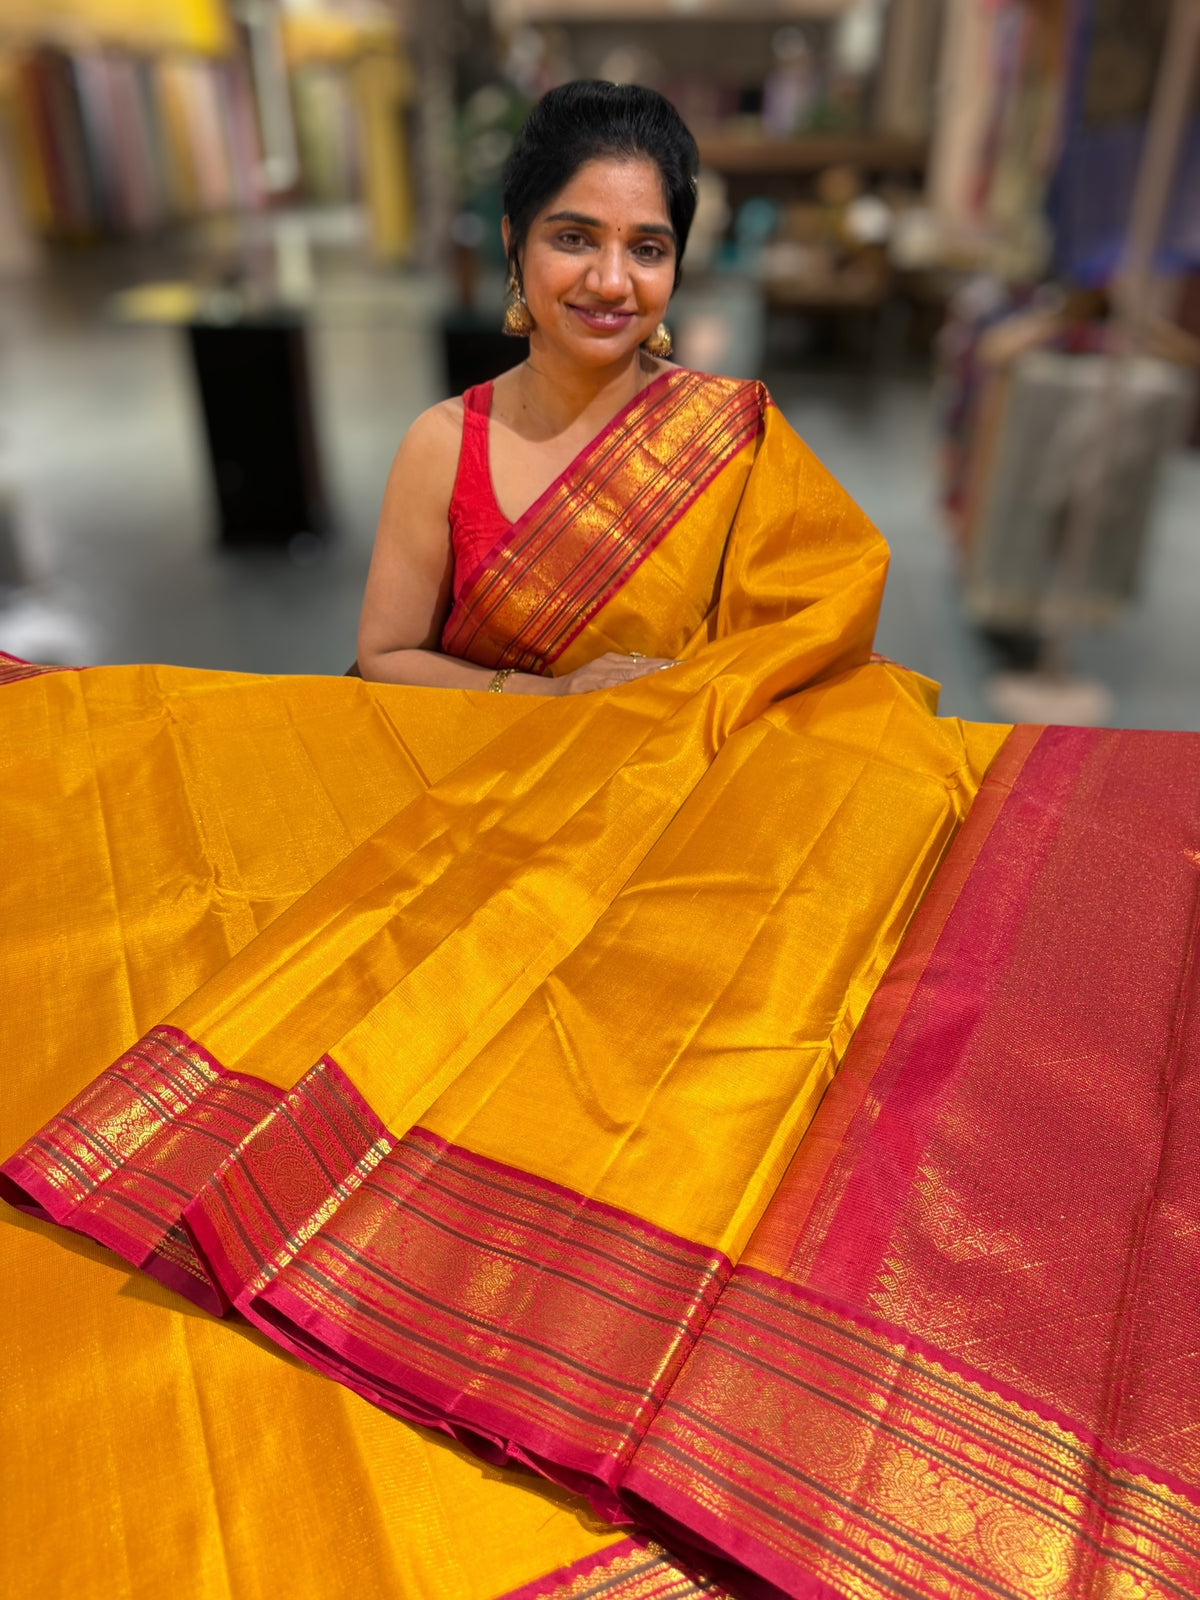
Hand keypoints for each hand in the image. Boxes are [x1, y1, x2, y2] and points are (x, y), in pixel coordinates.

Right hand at [553, 652, 678, 695]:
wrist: (551, 694)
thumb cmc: (578, 691)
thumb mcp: (601, 681)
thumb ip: (620, 680)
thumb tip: (645, 684)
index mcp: (612, 661)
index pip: (645, 663)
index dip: (664, 665)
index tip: (686, 667)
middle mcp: (609, 663)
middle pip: (644, 665)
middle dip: (666, 668)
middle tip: (688, 670)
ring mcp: (602, 672)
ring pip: (635, 673)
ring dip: (655, 674)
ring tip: (675, 675)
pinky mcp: (595, 682)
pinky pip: (619, 683)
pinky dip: (634, 684)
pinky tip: (648, 685)